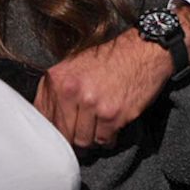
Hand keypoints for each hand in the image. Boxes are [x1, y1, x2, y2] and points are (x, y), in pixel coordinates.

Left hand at [34, 29, 171, 146]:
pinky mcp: (113, 115)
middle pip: (63, 134)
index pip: (44, 120)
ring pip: (83, 141)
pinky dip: (109, 138)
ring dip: (92, 138)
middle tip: (84, 131)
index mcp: (57, 79)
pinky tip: (113, 125)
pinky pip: (104, 141)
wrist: (145, 49)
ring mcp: (92, 104)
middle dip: (74, 136)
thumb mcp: (75, 65)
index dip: (54, 129)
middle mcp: (71, 91)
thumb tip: (45, 121)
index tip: (62, 131)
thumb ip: (56, 91)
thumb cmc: (111, 57)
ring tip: (99, 125)